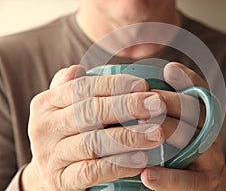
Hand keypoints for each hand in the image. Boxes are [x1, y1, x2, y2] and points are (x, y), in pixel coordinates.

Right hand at [21, 65, 165, 190]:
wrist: (51, 173)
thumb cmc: (67, 134)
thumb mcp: (64, 109)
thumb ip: (72, 89)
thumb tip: (79, 69)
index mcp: (46, 103)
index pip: (82, 88)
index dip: (115, 85)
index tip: (144, 85)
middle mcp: (43, 127)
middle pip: (90, 112)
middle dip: (128, 107)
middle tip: (158, 106)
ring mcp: (50, 156)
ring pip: (94, 143)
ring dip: (129, 138)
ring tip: (156, 134)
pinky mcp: (60, 181)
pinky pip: (92, 172)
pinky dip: (118, 165)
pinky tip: (141, 161)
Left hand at [140, 62, 225, 190]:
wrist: (207, 187)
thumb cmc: (184, 153)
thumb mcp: (180, 129)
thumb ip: (166, 112)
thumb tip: (136, 92)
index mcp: (203, 118)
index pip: (201, 93)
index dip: (188, 79)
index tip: (169, 69)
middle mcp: (209, 134)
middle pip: (195, 112)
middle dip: (170, 102)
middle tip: (143, 100)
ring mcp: (210, 159)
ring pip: (192, 141)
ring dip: (167, 132)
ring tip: (141, 128)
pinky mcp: (204, 184)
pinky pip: (187, 180)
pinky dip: (167, 177)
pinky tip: (147, 174)